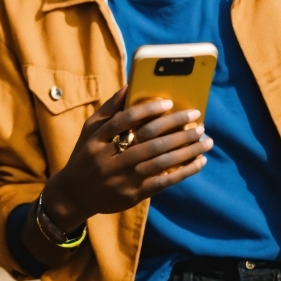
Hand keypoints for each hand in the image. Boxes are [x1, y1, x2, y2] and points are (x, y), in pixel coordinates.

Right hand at [43, 86, 212, 233]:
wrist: (75, 195)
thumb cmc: (86, 155)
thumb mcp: (90, 130)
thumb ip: (109, 109)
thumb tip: (129, 85)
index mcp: (97, 139)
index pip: (124, 121)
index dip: (146, 110)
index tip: (169, 102)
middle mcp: (110, 159)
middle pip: (148, 141)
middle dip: (176, 128)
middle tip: (196, 118)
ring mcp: (123, 179)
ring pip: (160, 162)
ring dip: (186, 150)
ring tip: (205, 139)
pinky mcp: (134, 195)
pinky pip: (163, 182)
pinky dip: (184, 171)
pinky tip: (199, 161)